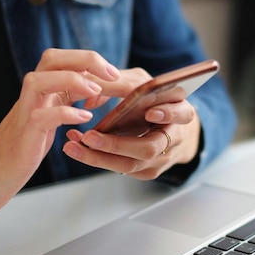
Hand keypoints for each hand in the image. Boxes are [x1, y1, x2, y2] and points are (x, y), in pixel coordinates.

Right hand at [0, 49, 119, 227]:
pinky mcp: (22, 137)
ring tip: (97, 90)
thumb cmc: (21, 151)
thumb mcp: (48, 121)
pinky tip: (84, 118)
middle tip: (112, 73)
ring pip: (40, 80)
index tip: (113, 72)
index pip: (61, 59)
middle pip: (51, 58)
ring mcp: (23, 115)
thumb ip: (64, 102)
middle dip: (84, 59)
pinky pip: (41, 117)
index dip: (89, 60)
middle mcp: (30, 98)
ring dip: (72, 80)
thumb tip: (93, 89)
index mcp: (39, 93)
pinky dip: (65, 113)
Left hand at [63, 68, 201, 179]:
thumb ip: (122, 82)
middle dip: (117, 144)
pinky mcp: (148, 171)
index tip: (150, 112)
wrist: (171, 129)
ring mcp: (162, 159)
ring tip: (73, 145)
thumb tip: (91, 90)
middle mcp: (175, 139)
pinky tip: (78, 148)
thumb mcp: (144, 84)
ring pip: (131, 164)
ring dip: (98, 156)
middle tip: (90, 136)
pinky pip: (122, 169)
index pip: (181, 113)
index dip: (168, 114)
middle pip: (149, 148)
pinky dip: (97, 159)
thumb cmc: (155, 101)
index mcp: (181, 112)